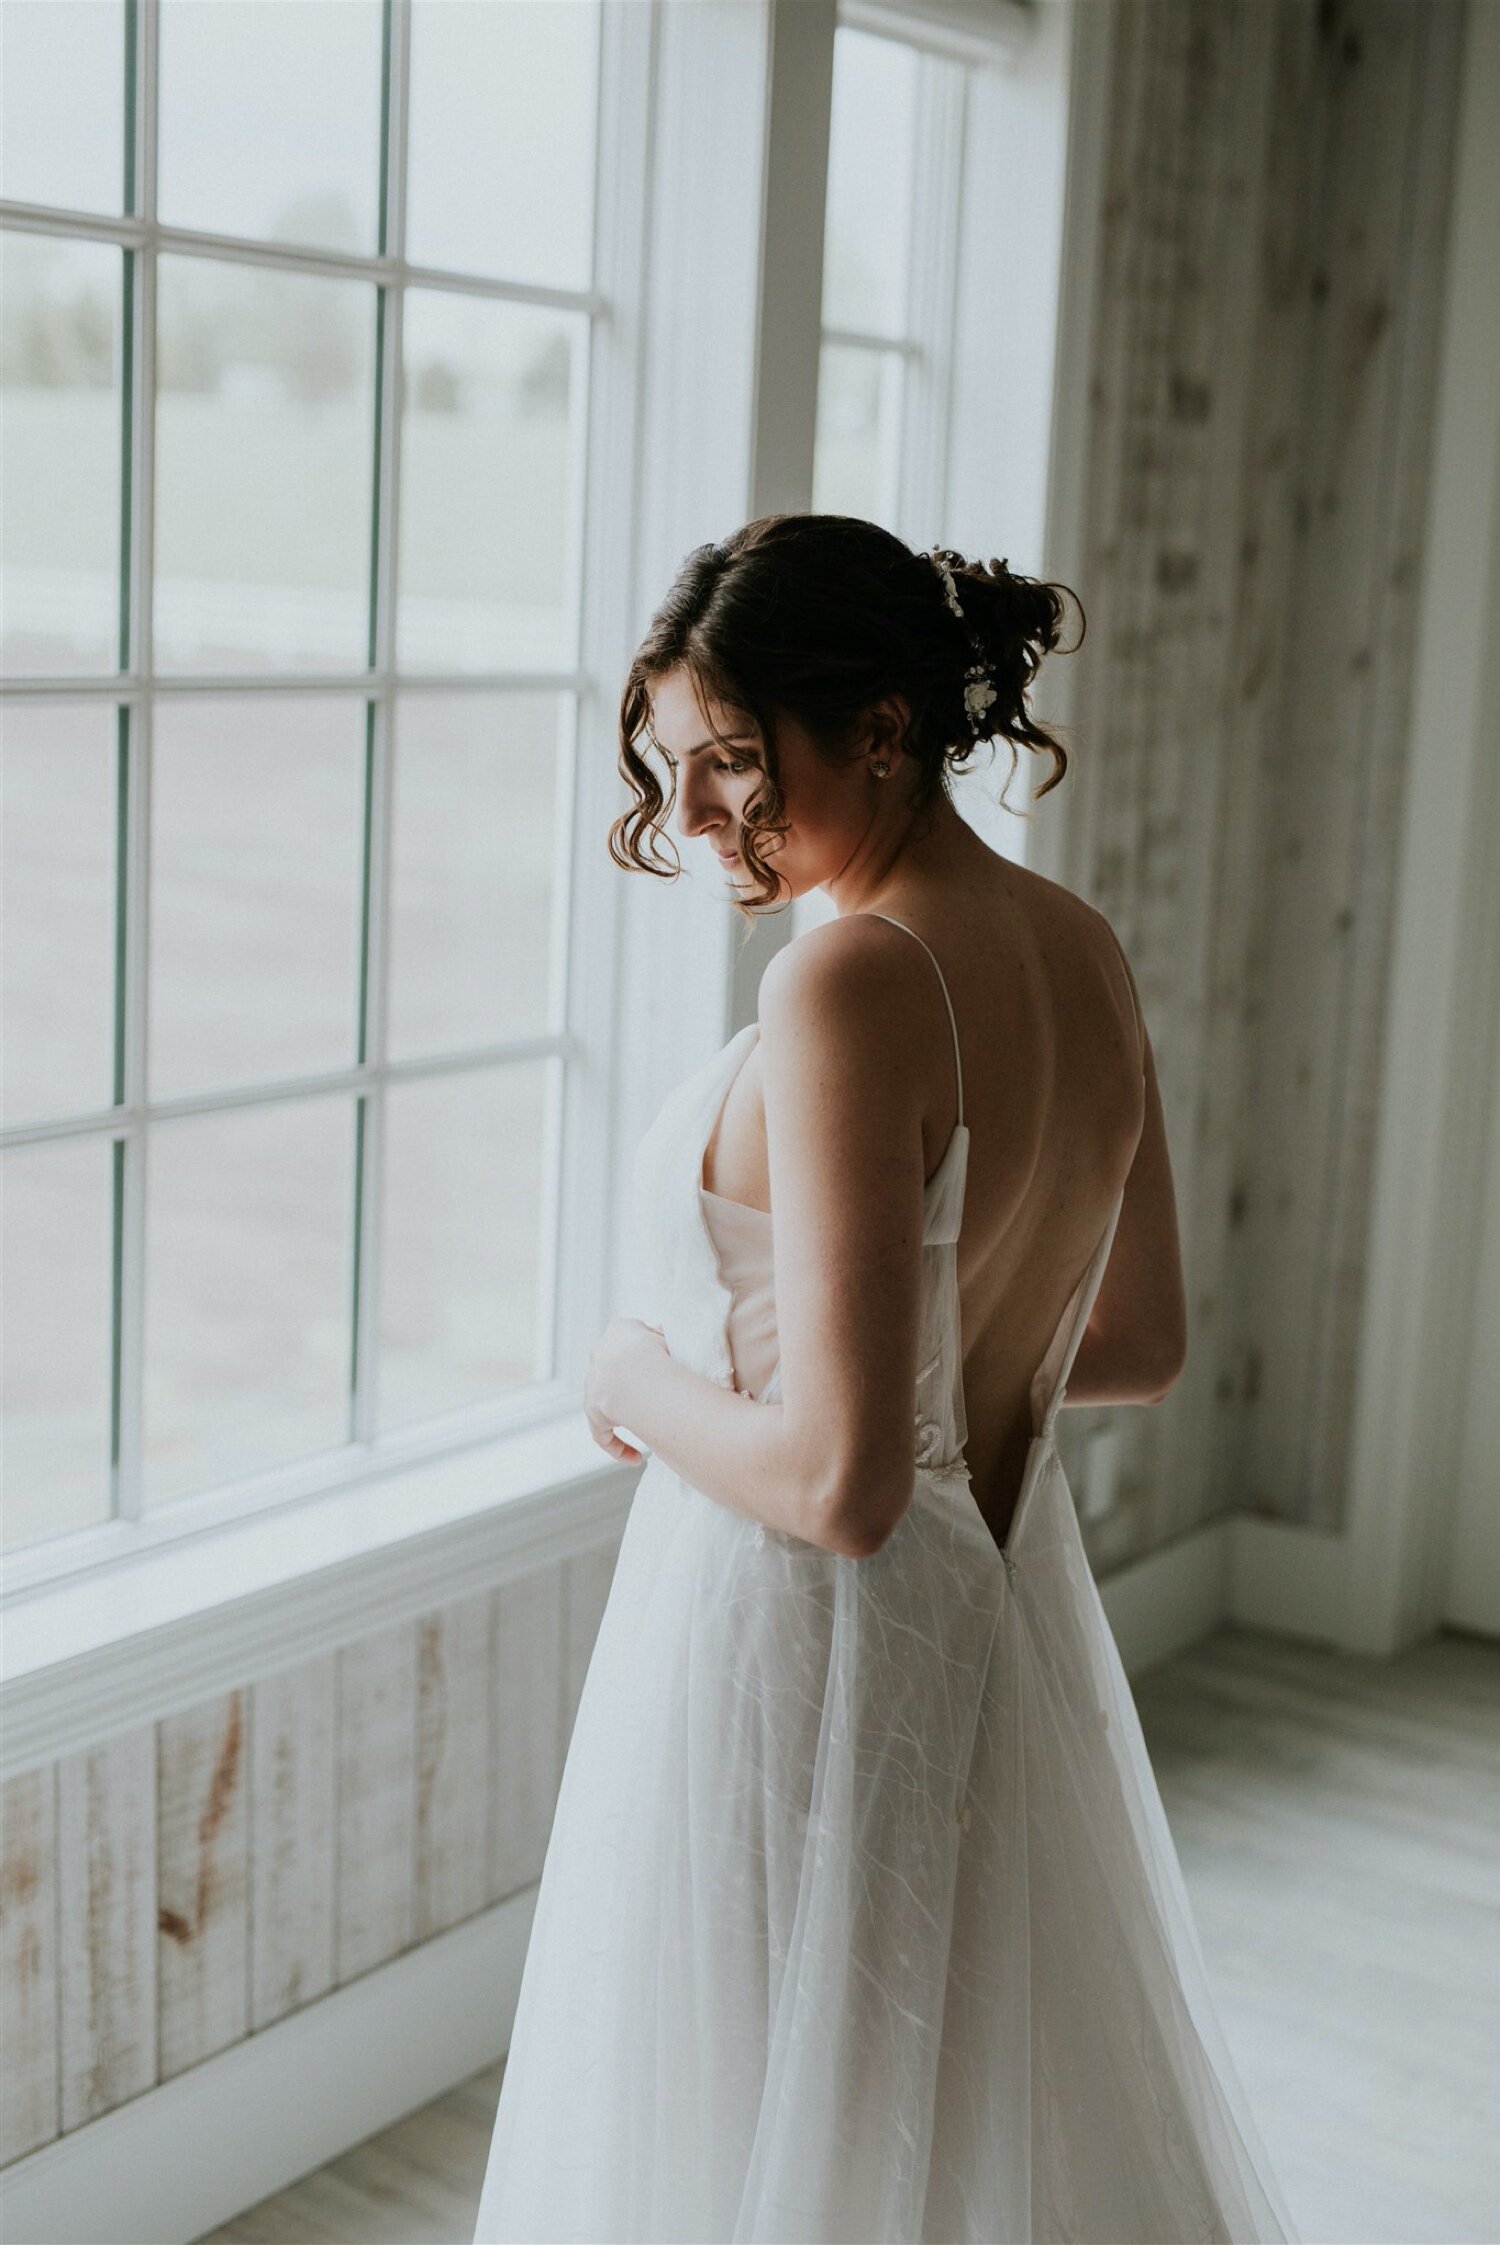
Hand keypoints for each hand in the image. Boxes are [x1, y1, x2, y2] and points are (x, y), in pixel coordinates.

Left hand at [584, 1317, 667, 1464]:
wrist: (639, 1373)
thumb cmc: (664, 1353)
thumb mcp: (670, 1336)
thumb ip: (667, 1337)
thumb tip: (670, 1338)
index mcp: (620, 1329)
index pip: (631, 1337)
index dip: (646, 1352)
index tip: (661, 1364)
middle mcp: (601, 1353)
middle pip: (614, 1366)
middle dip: (628, 1380)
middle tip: (651, 1395)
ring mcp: (593, 1382)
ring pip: (606, 1399)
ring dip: (622, 1414)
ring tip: (646, 1427)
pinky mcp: (594, 1409)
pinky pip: (603, 1433)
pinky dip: (617, 1446)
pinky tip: (636, 1458)